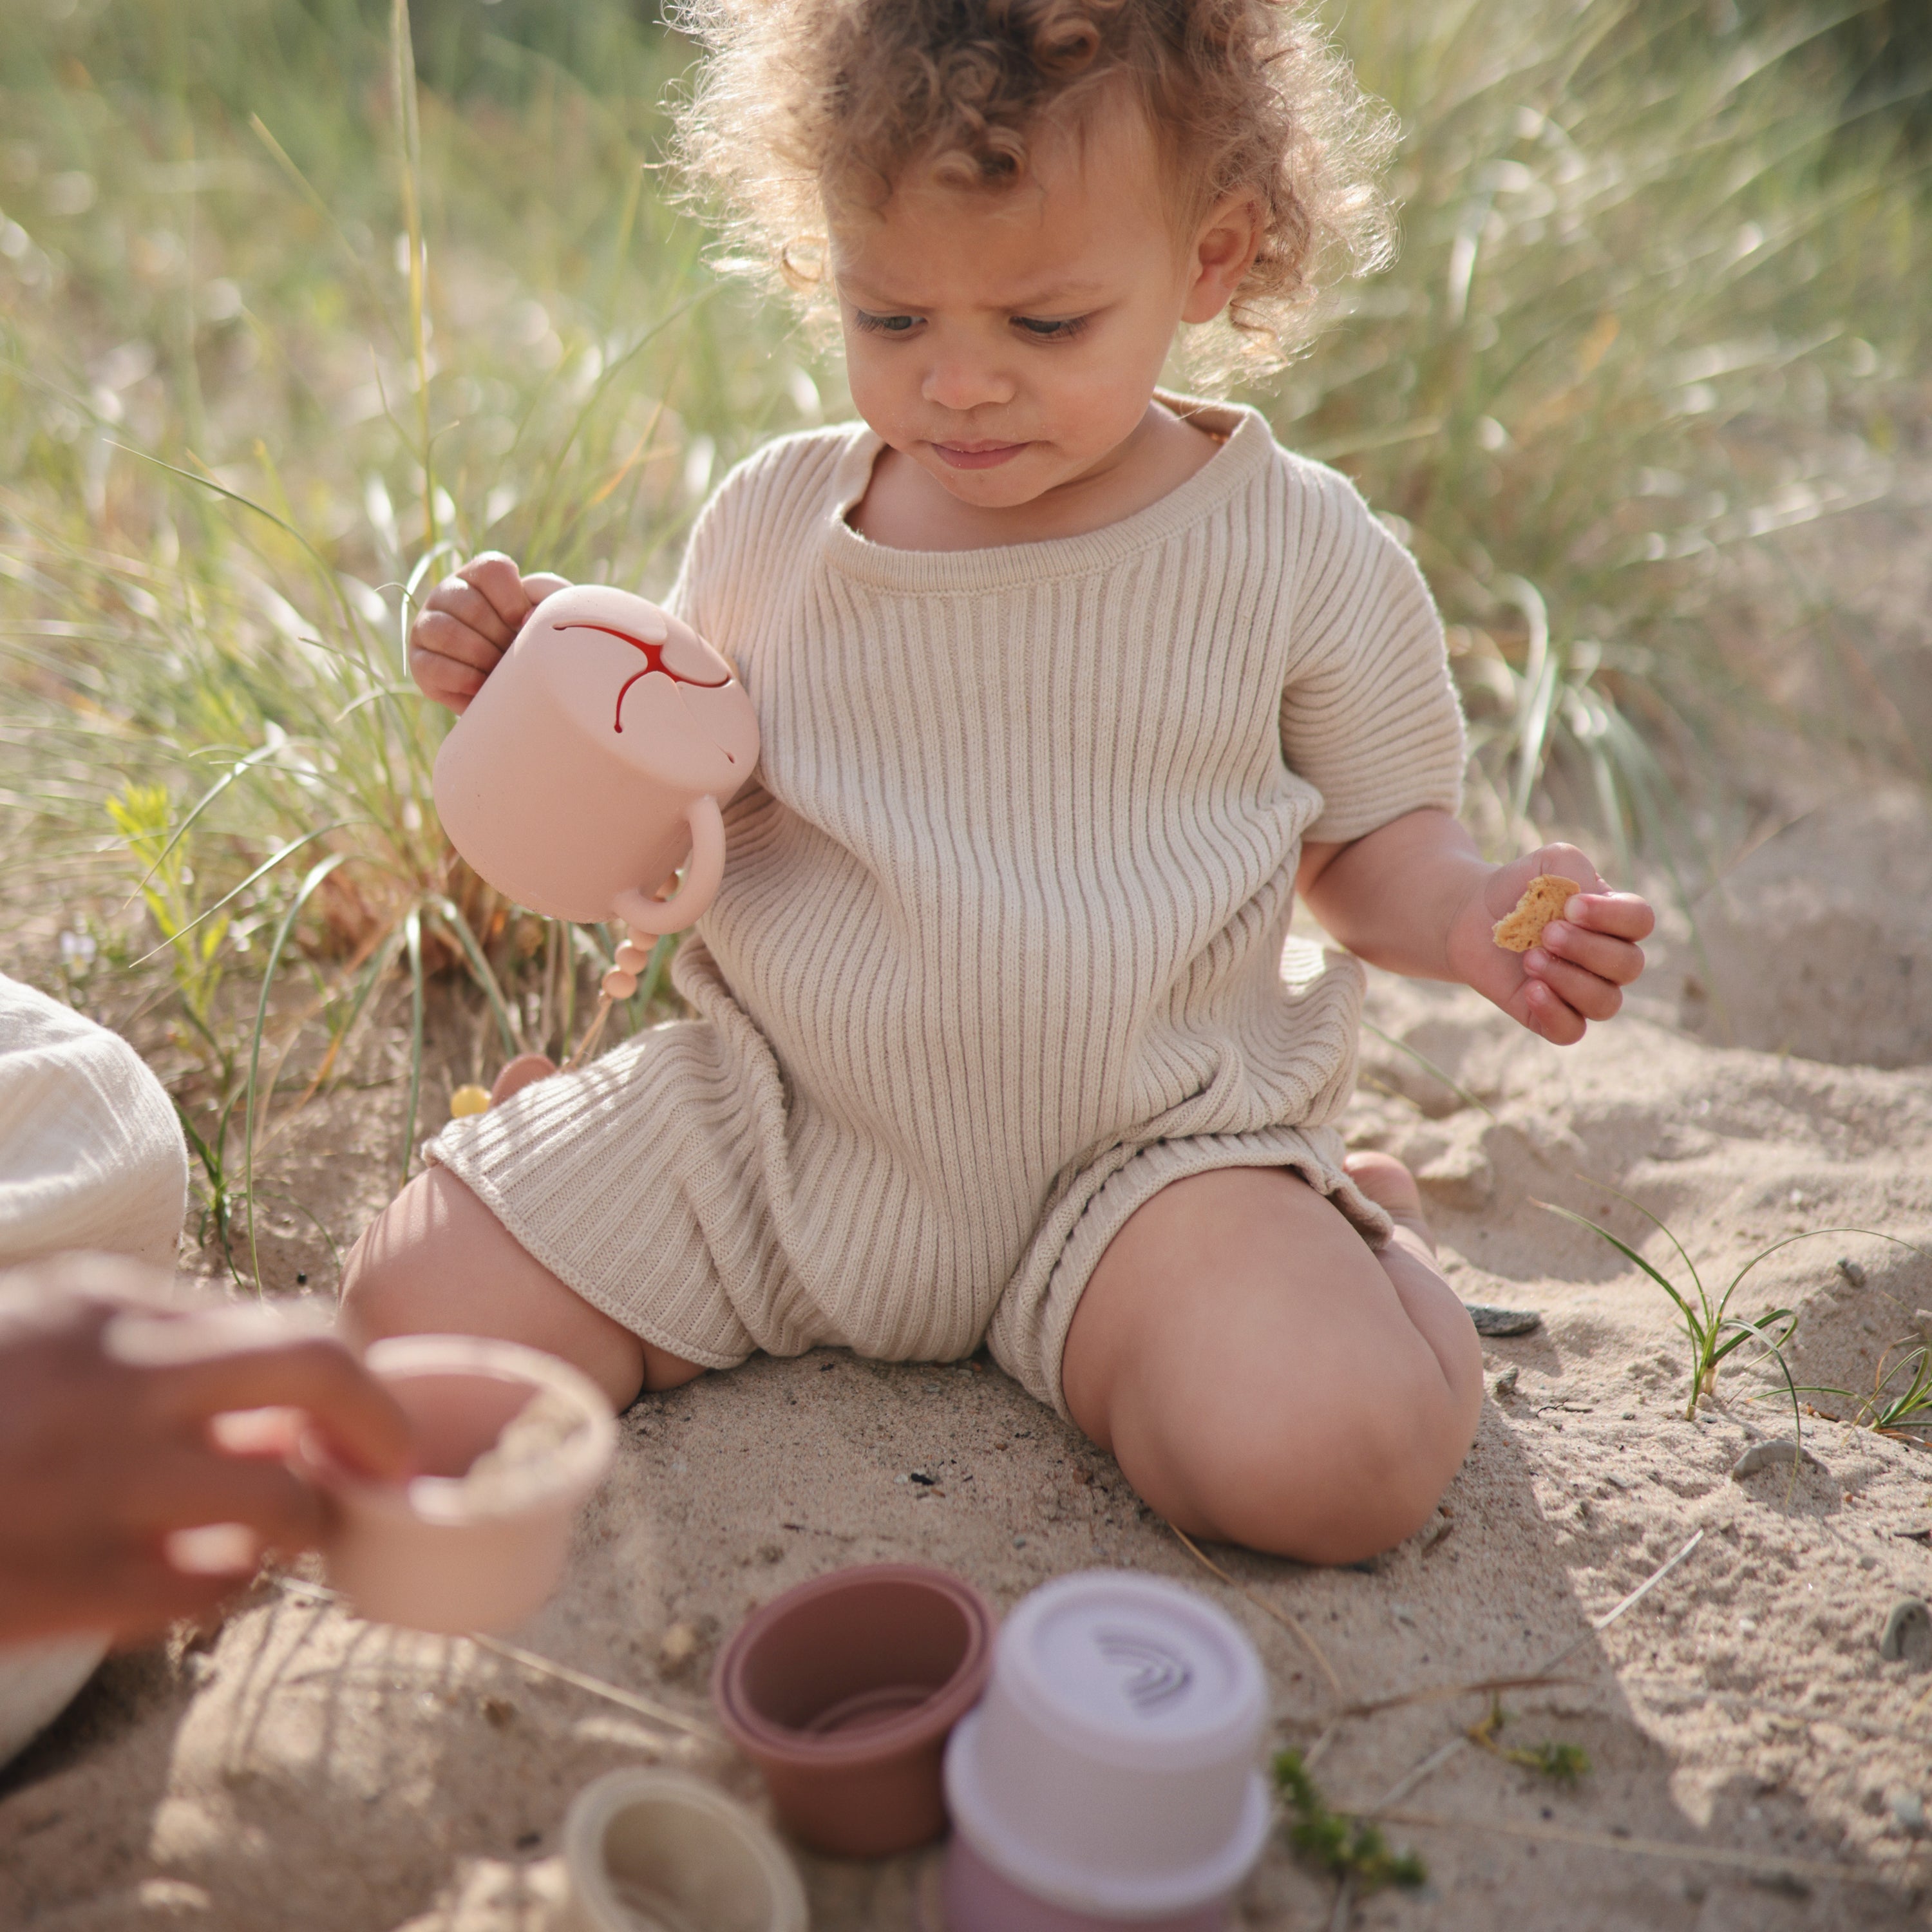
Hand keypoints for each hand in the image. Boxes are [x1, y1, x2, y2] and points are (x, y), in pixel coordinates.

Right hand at [0, 1256, 412, 1646]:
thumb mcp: (40, 1327)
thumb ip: (151, 1343)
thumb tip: (276, 1398)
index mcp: (106, 1306)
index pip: (289, 1324)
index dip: (349, 1378)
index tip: (365, 1412)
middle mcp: (117, 1379)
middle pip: (321, 1371)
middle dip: (378, 1421)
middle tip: (390, 1462)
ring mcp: (93, 1483)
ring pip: (282, 1501)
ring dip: (300, 1521)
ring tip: (282, 1529)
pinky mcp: (60, 1584)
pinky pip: (206, 1588)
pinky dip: (223, 1584)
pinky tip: (199, 1575)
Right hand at [408, 553, 570, 712]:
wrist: (512, 687)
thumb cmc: (531, 645)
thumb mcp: (543, 619)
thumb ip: (545, 604)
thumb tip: (527, 618)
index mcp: (478, 575)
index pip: (492, 570)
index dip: (513, 601)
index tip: (525, 624)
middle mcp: (447, 593)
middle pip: (471, 606)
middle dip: (500, 638)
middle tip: (515, 655)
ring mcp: (427, 624)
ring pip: (448, 633)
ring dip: (482, 658)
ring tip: (501, 673)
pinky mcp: (419, 661)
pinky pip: (435, 667)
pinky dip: (465, 680)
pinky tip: (483, 686)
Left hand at [1447, 843, 1653, 1045]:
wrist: (1473, 915)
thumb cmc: (1520, 888)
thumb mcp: (1548, 862)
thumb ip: (1574, 868)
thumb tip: (1586, 899)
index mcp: (1615, 921)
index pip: (1640, 921)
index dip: (1611, 916)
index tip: (1570, 905)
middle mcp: (1608, 961)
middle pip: (1628, 966)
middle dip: (1586, 948)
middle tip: (1546, 932)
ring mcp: (1583, 991)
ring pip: (1606, 1003)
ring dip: (1569, 979)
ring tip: (1531, 958)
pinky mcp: (1552, 1016)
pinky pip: (1572, 1031)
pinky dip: (1555, 1013)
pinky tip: (1532, 990)